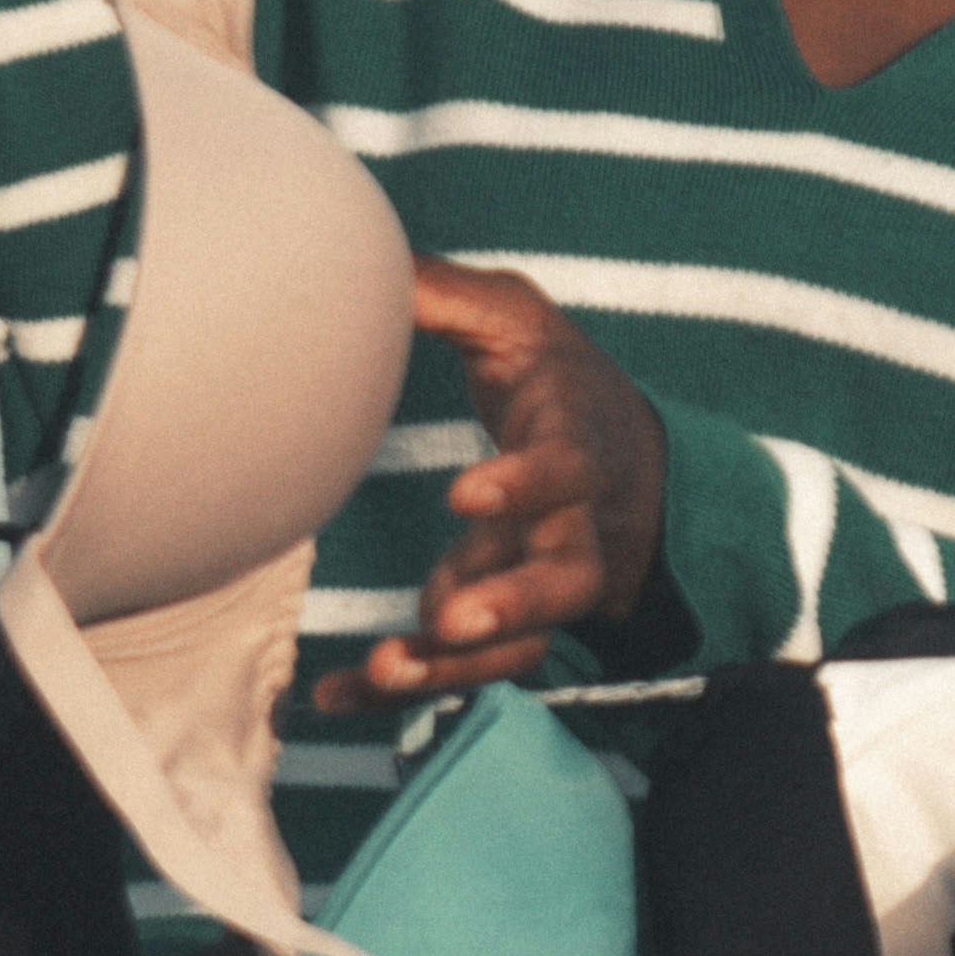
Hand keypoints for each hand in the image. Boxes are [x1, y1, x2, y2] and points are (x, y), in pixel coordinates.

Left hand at [317, 260, 671, 710]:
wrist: (628, 461)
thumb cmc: (557, 381)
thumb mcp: (516, 322)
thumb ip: (447, 294)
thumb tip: (366, 253)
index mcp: (576, 450)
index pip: (563, 471)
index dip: (523, 484)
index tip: (462, 492)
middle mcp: (575, 534)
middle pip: (563, 583)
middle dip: (511, 604)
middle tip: (450, 621)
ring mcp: (545, 592)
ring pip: (519, 649)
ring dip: (453, 669)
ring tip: (381, 669)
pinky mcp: (506, 630)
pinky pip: (465, 676)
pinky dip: (400, 694)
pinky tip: (326, 702)